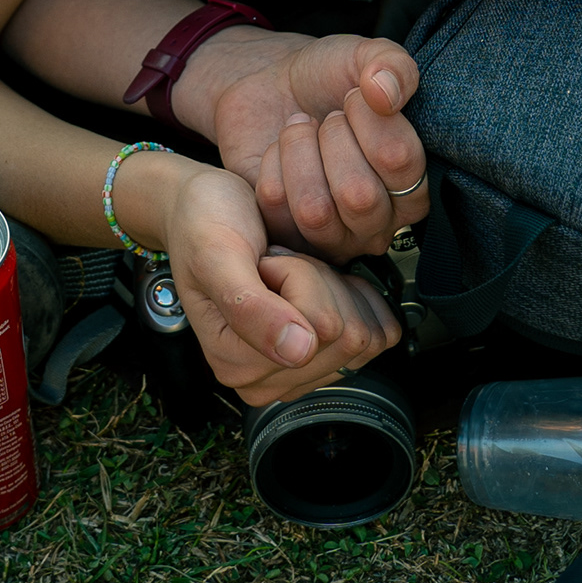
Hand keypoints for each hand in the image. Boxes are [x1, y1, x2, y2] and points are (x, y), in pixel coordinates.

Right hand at [159, 160, 404, 405]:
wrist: (205, 205)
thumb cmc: (204, 225)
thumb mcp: (216, 256)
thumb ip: (251, 307)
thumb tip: (297, 351)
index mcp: (236, 364)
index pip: (317, 330)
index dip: (300, 280)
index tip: (265, 265)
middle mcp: (266, 377)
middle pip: (345, 336)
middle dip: (319, 284)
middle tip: (278, 267)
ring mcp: (298, 370)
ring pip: (363, 333)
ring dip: (334, 287)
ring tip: (291, 272)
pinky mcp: (324, 355)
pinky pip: (377, 333)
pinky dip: (356, 294)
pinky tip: (318, 282)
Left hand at [184, 29, 429, 258]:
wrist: (271, 88)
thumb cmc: (329, 79)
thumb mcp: (364, 57)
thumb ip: (391, 65)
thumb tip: (383, 93)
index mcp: (414, 185)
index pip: (399, 161)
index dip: (369, 118)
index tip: (355, 95)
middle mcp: (381, 222)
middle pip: (358, 196)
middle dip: (332, 138)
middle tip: (326, 117)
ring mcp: (334, 236)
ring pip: (315, 210)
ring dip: (298, 149)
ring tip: (300, 128)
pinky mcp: (288, 234)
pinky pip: (275, 205)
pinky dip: (272, 162)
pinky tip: (280, 149)